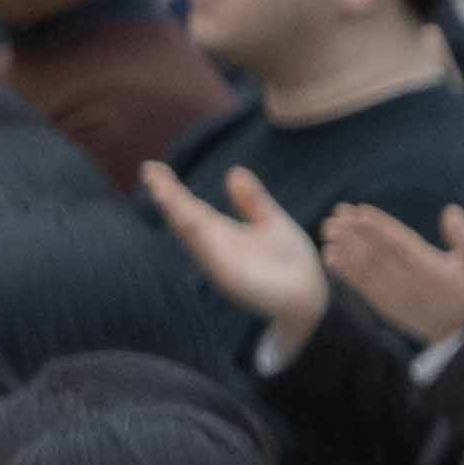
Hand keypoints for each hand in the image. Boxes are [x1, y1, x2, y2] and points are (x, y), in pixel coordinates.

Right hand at [137, 165, 332, 348]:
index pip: (189, 207)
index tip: (153, 168)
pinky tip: (189, 221)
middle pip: (183, 218)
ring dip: (177, 213)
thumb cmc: (291, 263)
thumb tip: (233, 171)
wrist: (313, 296)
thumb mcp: (272, 222)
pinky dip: (200, 239)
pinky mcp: (233, 278)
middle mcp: (214, 247)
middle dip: (166, 197)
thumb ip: (252, 200)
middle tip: (150, 172)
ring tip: (162, 190)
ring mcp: (220, 263)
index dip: (170, 189)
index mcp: (222, 233)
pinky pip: (212, 256)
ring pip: (192, 234)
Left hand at [321, 202, 463, 348]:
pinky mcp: (386, 306)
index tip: (360, 210)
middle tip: (336, 212)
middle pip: (376, 254)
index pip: (400, 244)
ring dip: (344, 248)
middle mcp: (409, 284)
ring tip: (328, 228)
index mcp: (432, 271)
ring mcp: (395, 297)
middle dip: (354, 232)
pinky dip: (344, 271)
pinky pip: (361, 287)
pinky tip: (330, 256)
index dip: (379, 228)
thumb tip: (450, 211)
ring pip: (364, 269)